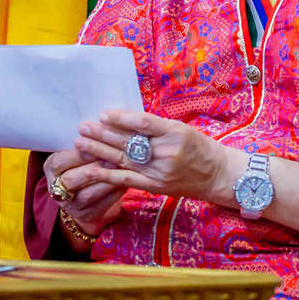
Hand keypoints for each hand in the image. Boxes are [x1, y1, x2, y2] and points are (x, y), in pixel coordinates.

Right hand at [43, 147, 123, 236]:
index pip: (60, 161)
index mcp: (51, 168)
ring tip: (122, 167)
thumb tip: (103, 125)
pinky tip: (127, 180)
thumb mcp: (76, 152)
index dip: (79, 153)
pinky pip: (103, 203)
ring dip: (107, 180)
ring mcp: (71, 205)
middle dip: (94, 166)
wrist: (84, 193)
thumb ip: (86, 142)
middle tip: (113, 156)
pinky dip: (116, 191)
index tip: (96, 142)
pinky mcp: (87, 214)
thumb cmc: (82, 162)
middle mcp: (57, 188)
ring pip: (89, 194)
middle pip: (72, 179)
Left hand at [74, 110, 243, 206]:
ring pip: (123, 159)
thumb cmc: (199, 147)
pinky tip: (91, 169)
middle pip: (128, 141)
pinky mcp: (156, 186)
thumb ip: (155, 126)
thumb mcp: (181, 129)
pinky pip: (127, 180)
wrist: (218, 175)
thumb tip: (124, 119)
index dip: (121, 118)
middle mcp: (167, 152)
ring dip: (99, 151)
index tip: (103, 113)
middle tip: (83, 125)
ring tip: (80, 142)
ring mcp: (160, 171)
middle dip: (102, 133)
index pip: (143, 123)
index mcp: (175, 132)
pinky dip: (108, 174)